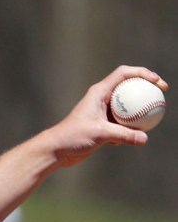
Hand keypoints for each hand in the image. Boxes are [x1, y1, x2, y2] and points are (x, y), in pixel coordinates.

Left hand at [46, 65, 167, 168]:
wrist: (58, 149)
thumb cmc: (73, 137)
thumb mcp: (99, 134)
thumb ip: (122, 135)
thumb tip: (145, 138)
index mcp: (99, 92)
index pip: (123, 74)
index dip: (142, 73)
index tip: (157, 82)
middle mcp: (102, 98)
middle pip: (128, 85)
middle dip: (146, 86)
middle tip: (163, 94)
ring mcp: (104, 111)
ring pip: (128, 105)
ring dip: (141, 108)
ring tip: (158, 114)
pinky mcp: (105, 124)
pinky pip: (125, 121)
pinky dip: (133, 125)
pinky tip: (136, 137)